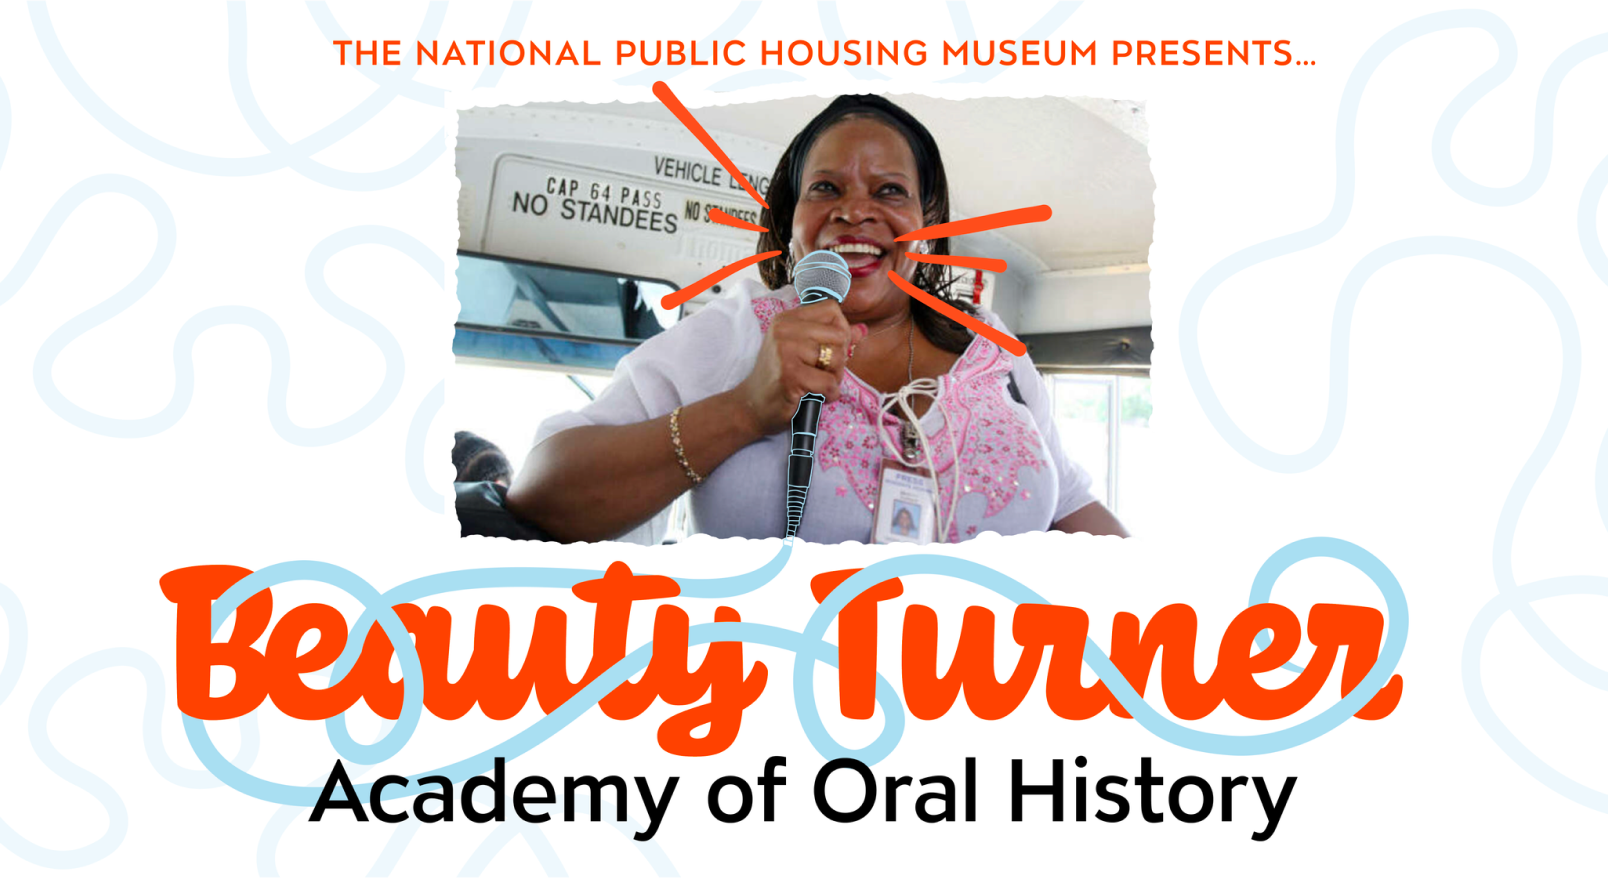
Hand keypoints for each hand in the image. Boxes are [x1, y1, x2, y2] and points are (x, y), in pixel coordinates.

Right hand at [736, 302, 865, 434]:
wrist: (752, 406)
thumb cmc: (781, 379)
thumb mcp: (804, 353)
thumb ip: (833, 339)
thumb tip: (862, 329)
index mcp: (787, 319)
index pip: (831, 309)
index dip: (840, 331)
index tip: (829, 350)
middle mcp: (784, 330)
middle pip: (839, 334)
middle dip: (840, 359)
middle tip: (822, 373)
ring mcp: (785, 351)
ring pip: (838, 358)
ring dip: (834, 379)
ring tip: (816, 385)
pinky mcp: (790, 375)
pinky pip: (830, 383)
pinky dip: (829, 395)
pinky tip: (814, 397)